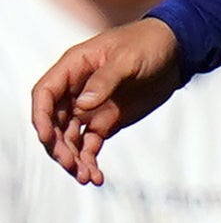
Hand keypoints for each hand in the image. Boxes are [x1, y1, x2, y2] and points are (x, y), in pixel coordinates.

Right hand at [35, 19, 189, 186]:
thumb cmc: (148, 45)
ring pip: (70, 138)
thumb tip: (82, 105)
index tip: (47, 137)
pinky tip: (96, 177)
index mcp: (72, 69)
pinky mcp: (106, 122)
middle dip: (58, 145)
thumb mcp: (128, 59)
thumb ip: (105, 80)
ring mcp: (89, 108)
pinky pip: (90, 145)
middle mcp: (75, 91)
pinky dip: (90, 160)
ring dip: (73, 158)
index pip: (44, 95)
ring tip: (86, 177)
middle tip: (71, 164)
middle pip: (53, 122)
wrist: (176, 52)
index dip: (41, 117)